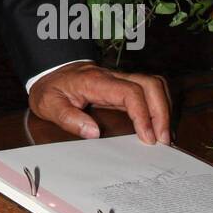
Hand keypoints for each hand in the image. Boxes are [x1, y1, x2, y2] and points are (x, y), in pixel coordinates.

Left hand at [28, 61, 170, 143]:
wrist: (48, 72)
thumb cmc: (50, 89)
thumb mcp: (49, 105)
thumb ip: (68, 118)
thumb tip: (94, 133)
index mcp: (96, 82)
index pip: (130, 92)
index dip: (143, 114)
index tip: (147, 138)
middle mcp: (113, 77)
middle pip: (151, 84)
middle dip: (162, 112)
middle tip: (163, 141)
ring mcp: (119, 80)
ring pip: (154, 84)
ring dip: (164, 109)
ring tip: (163, 136)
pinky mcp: (123, 86)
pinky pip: (149, 91)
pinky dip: (159, 107)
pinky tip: (158, 127)